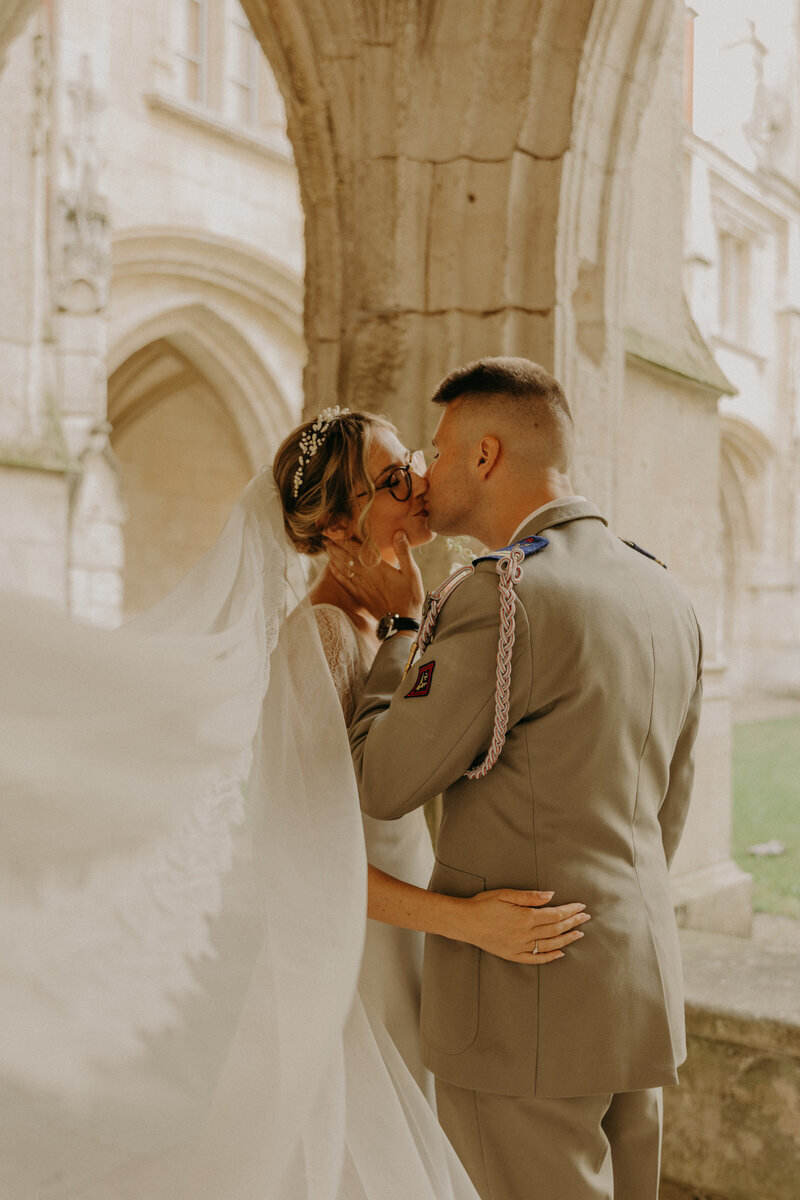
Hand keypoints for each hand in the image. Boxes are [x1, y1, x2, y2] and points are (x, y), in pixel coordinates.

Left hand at [326, 532, 424, 622]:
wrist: (402, 622)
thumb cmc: (410, 596)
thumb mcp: (412, 573)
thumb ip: (404, 552)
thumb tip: (399, 532)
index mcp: (379, 568)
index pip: (358, 551)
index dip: (346, 542)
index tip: (337, 534)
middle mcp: (367, 576)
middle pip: (348, 559)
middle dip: (337, 548)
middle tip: (327, 540)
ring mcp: (362, 587)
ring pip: (344, 569)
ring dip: (335, 559)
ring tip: (328, 550)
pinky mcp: (361, 596)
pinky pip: (346, 583)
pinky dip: (338, 574)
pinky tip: (332, 569)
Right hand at [454, 890, 590, 963]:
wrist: (464, 922)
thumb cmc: (483, 904)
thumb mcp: (505, 894)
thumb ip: (529, 896)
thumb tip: (551, 895)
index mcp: (524, 917)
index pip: (554, 915)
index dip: (569, 911)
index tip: (581, 907)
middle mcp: (524, 934)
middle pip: (555, 930)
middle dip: (572, 922)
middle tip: (586, 918)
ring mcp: (519, 947)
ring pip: (549, 945)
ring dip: (566, 939)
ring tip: (579, 934)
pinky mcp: (512, 955)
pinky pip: (535, 958)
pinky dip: (549, 957)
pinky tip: (560, 953)